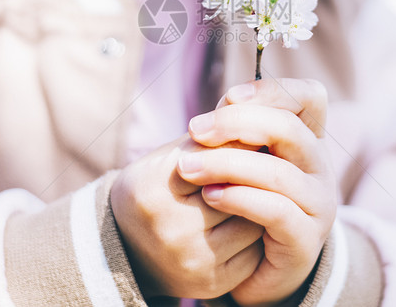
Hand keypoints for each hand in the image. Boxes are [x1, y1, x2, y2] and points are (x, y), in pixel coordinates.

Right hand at [110, 135, 264, 299]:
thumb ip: (208, 138)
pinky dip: (256, 233)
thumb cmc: (157, 188)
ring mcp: (192, 260)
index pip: (215, 158)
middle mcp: (170, 229)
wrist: (128, 246)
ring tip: (259, 192)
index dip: (238, 145)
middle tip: (267, 164)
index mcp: (154, 188)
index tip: (254, 137)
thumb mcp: (170, 156)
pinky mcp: (211, 282)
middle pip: (238, 190)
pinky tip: (249, 221)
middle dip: (254, 175)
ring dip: (260, 205)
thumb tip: (249, 113)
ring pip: (252, 220)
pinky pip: (254, 251)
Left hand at [177, 78, 336, 305]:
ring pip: (279, 172)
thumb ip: (235, 134)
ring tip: (188, 168)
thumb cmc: (243, 203)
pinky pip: (277, 211)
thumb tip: (219, 108)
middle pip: (290, 128)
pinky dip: (240, 198)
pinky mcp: (306, 239)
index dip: (272, 89)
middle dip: (237, 123)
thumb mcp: (239, 160)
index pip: (310, 96)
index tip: (229, 97)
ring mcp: (318, 204)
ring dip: (228, 164)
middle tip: (195, 130)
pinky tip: (210, 196)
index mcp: (306, 138)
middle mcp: (319, 166)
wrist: (255, 271)